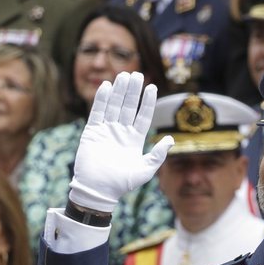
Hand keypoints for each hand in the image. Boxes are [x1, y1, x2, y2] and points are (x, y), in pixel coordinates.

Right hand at [69, 72, 172, 212]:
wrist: (99, 190)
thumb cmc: (123, 184)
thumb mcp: (145, 170)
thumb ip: (158, 155)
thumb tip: (171, 139)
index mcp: (134, 140)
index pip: (143, 116)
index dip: (147, 102)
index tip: (153, 87)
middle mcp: (121, 132)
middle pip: (128, 107)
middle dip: (133, 91)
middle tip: (136, 74)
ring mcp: (106, 130)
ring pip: (114, 106)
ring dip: (119, 91)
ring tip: (124, 76)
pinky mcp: (92, 131)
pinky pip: (97, 112)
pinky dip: (101, 100)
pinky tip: (107, 87)